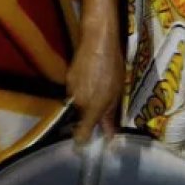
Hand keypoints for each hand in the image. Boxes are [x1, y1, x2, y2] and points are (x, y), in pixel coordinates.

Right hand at [67, 28, 123, 143]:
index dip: (83, 140)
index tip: (87, 143)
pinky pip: (75, 91)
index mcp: (92, 108)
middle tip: (105, 103)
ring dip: (87, 101)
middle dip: (91, 114)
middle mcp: (78, 102)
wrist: (97, 41)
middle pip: (82, 117)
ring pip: (78, 103)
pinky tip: (91, 77)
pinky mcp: (68, 79)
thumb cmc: (113, 67)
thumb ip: (110, 115)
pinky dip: (82, 89)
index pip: (81, 133)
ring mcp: (71, 90)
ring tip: (99, 86)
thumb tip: (109, 135)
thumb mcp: (117, 92)